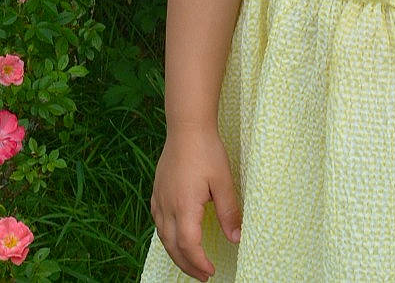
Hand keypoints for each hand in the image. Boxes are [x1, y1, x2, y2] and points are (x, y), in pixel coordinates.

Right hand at [150, 129, 240, 280]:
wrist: (186, 127)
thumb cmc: (206, 151)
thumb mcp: (223, 182)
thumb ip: (229, 212)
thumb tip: (236, 238)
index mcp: (184, 206)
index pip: (188, 245)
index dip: (199, 262)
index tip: (211, 272)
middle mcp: (167, 205)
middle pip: (173, 246)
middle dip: (187, 265)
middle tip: (203, 276)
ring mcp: (159, 198)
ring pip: (163, 236)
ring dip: (176, 253)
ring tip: (191, 263)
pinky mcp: (157, 191)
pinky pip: (158, 222)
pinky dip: (167, 237)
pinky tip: (175, 237)